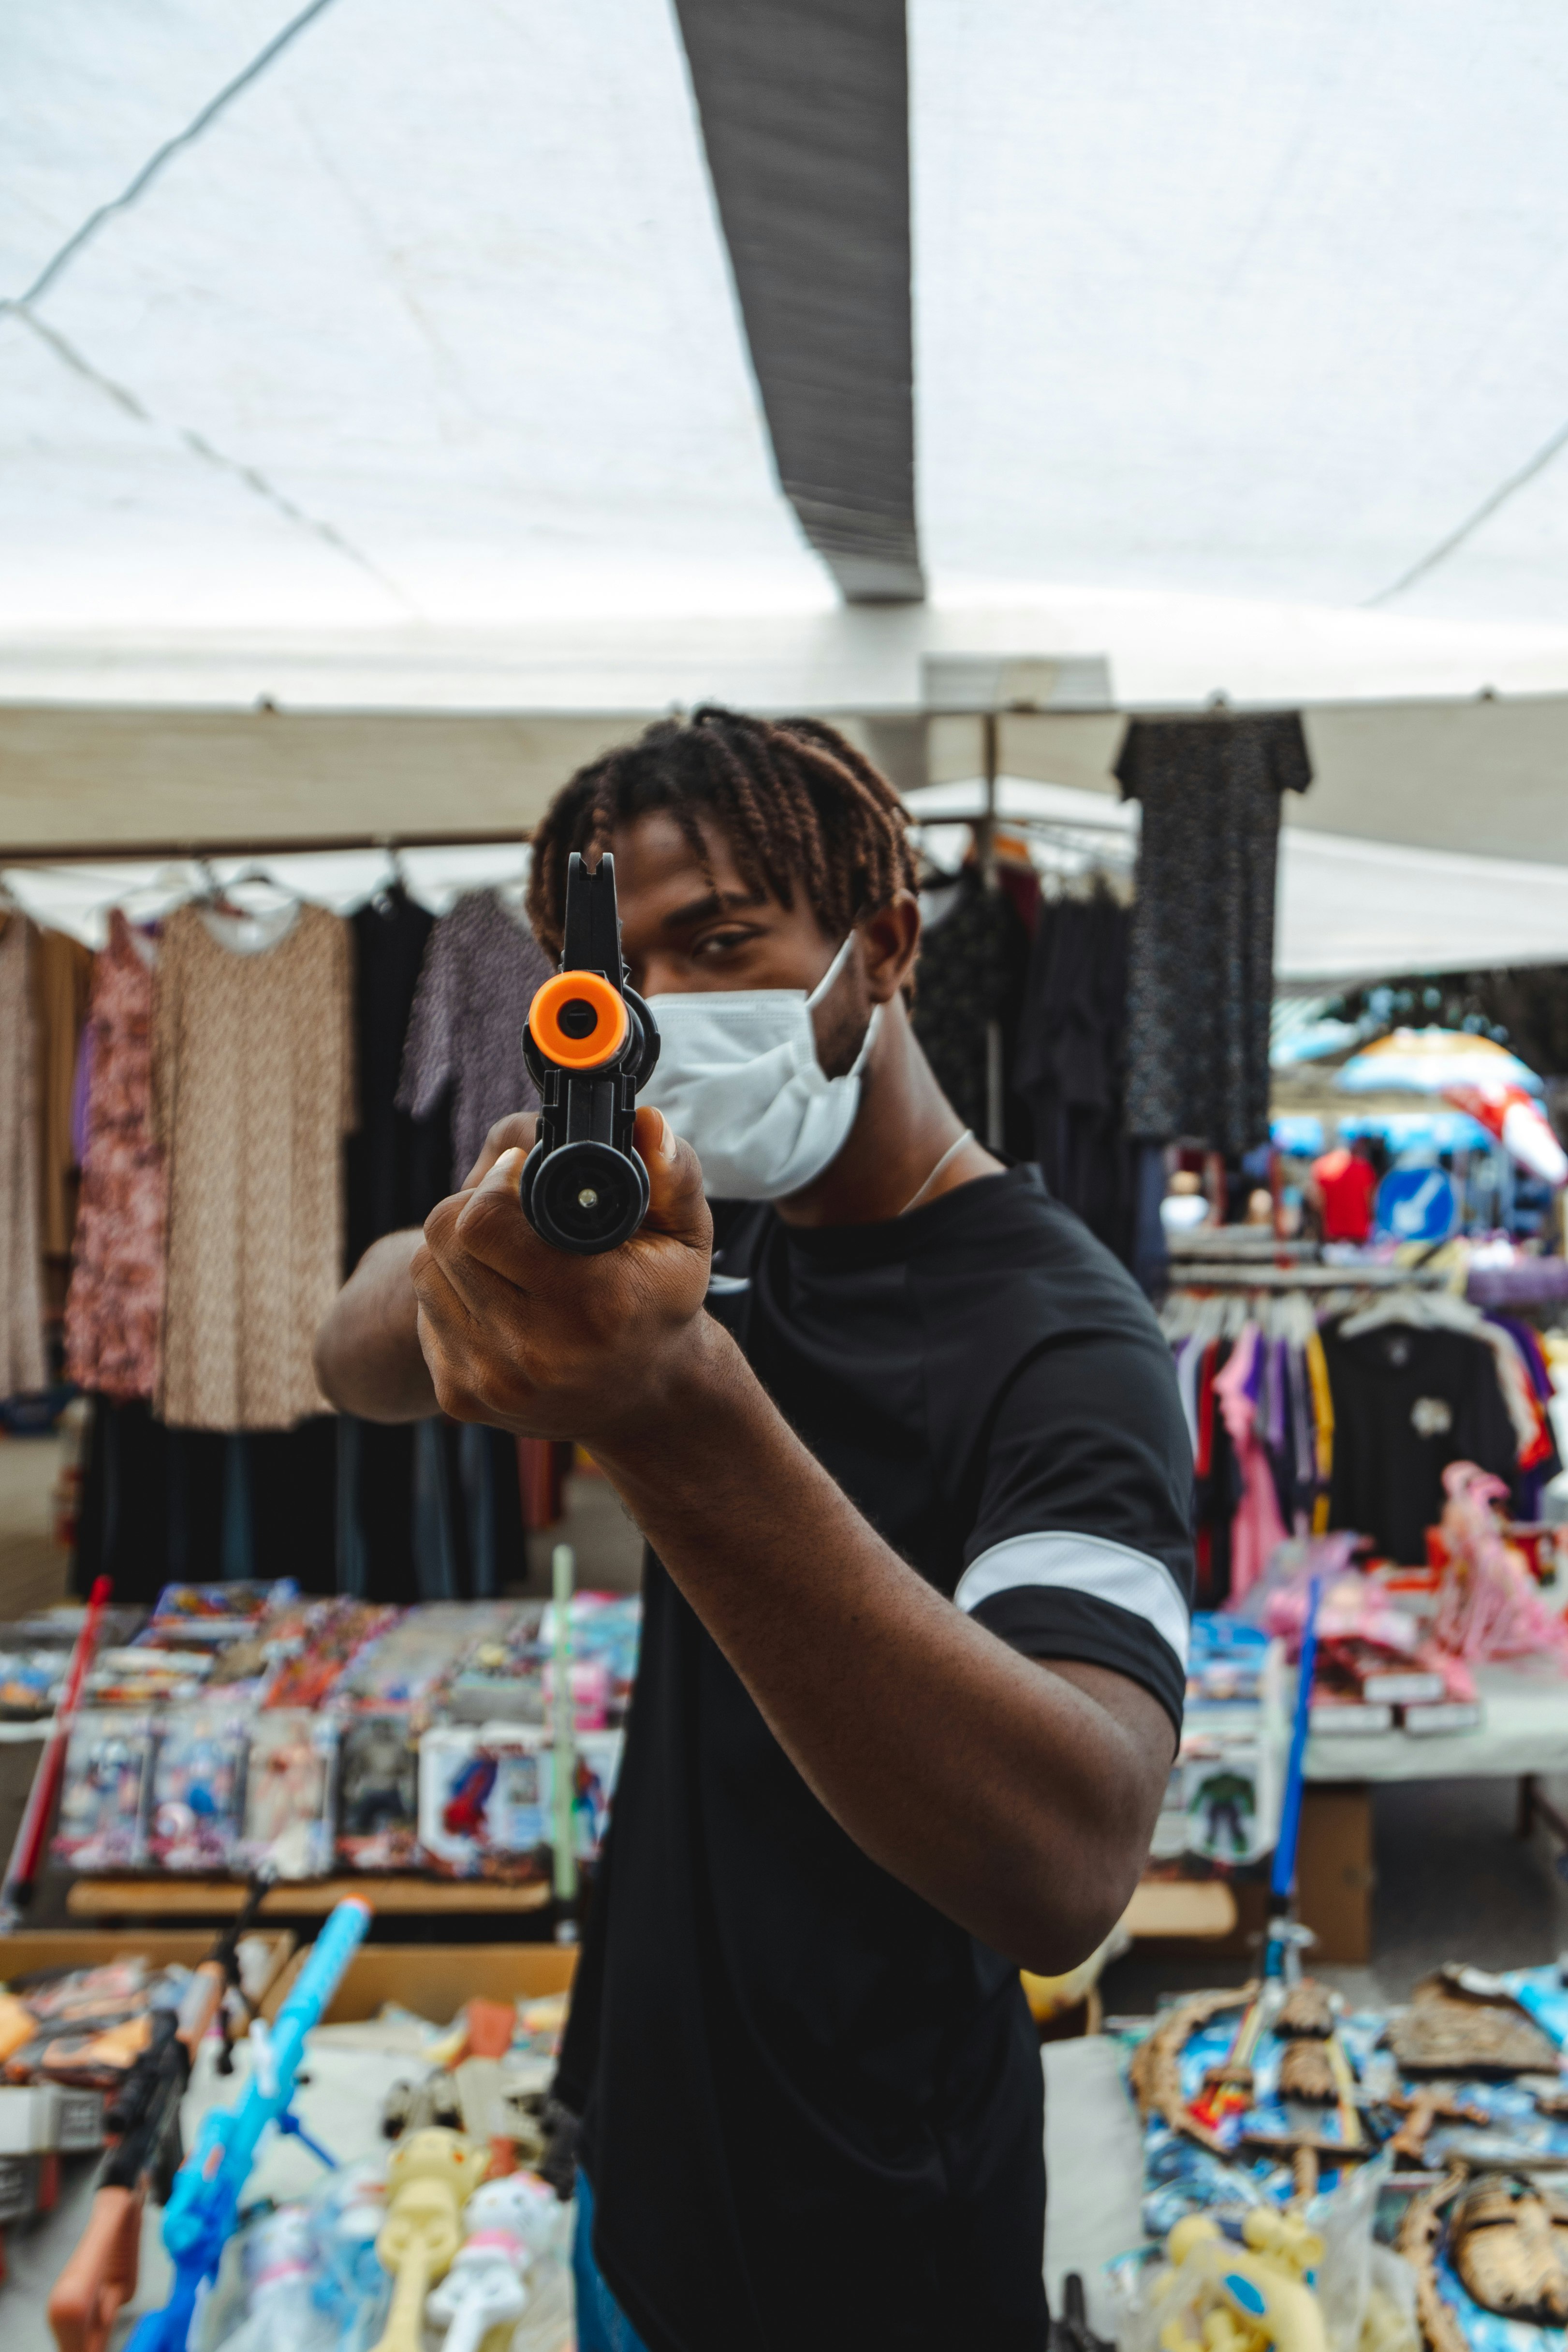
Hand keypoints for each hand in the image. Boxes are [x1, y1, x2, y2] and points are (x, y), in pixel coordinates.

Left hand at [410, 1107, 714, 1445]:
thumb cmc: (660, 1303)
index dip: (495, 1182)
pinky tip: (493, 1295)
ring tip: (502, 1252)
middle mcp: (537, 1350)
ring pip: (425, 1272)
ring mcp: (493, 1380)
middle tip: (507, 1208)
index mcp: (592, 1304)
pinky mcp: (460, 1399)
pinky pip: (424, 1316)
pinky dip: (450, 1294)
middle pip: (444, 1238)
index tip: (519, 1173)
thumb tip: (644, 1123)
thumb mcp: (685, 1236)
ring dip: (455, 1251)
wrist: (645, 1402)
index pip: (482, 1221)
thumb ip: (671, 1173)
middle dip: (470, 1207)